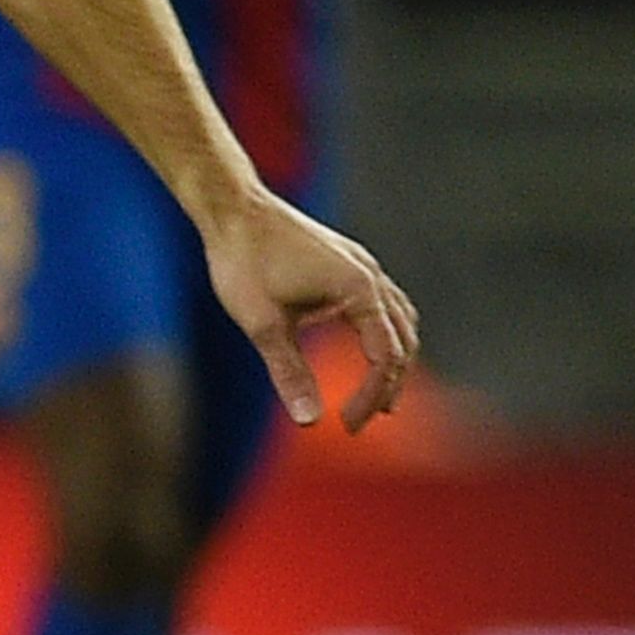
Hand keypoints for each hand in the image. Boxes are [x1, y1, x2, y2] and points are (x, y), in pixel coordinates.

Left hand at [203, 190, 419, 432]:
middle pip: (402, 340)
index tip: (346, 426)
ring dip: (392, 358)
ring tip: (377, 395)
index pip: (385, 357)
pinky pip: (383, 302)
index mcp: (359, 290)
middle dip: (386, 385)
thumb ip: (289, 372)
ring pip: (398, 319)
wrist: (232, 209)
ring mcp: (362, 265)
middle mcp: (370, 275)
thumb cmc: (243, 261)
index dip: (371, 397)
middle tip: (361, 421)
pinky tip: (363, 346)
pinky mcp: (348, 261)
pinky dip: (383, 332)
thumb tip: (308, 422)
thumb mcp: (262, 324)